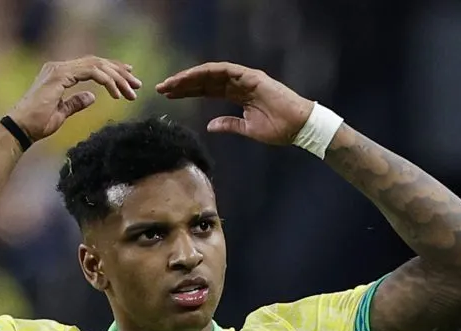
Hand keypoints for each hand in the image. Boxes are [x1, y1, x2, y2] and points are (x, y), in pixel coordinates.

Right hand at [9, 56, 141, 141]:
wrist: (20, 129)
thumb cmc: (37, 124)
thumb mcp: (62, 113)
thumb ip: (76, 103)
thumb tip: (91, 97)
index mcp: (60, 73)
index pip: (92, 66)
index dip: (112, 71)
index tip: (129, 80)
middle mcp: (59, 67)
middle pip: (97, 63)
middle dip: (120, 73)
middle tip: (137, 84)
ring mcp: (59, 69)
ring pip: (97, 66)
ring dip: (118, 78)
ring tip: (132, 91)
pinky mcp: (60, 76)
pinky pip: (92, 73)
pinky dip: (107, 81)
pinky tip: (117, 94)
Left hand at [156, 62, 312, 145]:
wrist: (299, 127)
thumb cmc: (279, 129)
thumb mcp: (247, 129)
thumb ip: (228, 124)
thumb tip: (210, 126)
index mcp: (237, 94)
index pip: (207, 90)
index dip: (188, 92)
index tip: (169, 97)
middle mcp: (238, 83)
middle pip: (204, 81)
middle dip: (182, 84)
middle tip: (161, 88)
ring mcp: (244, 78)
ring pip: (210, 74)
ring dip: (189, 77)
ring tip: (169, 84)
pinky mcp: (251, 77)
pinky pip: (224, 71)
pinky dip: (206, 72)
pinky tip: (190, 77)